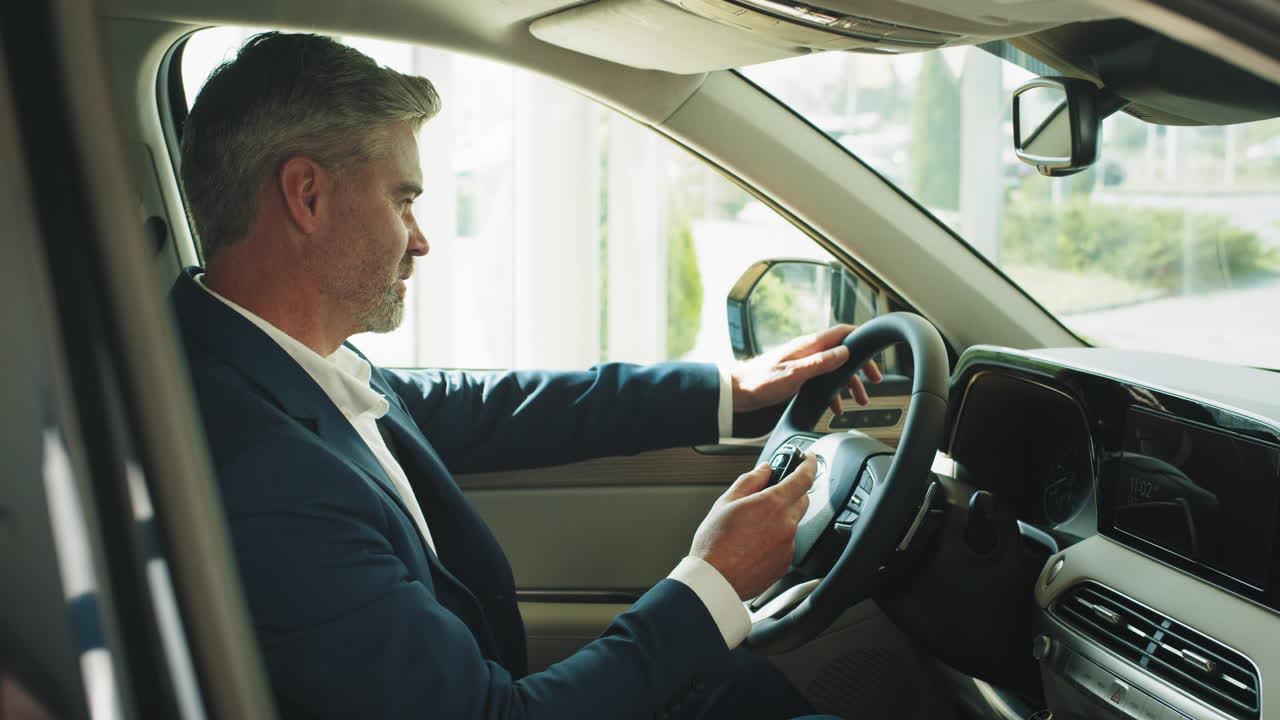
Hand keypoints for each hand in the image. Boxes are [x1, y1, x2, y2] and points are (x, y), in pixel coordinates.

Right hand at [688, 454, 816, 599]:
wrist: (714, 582)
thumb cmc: (715, 544)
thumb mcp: (726, 502)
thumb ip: (750, 481)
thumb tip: (764, 470)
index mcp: (773, 504)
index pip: (804, 477)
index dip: (809, 463)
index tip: (809, 458)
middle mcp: (786, 525)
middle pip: (801, 500)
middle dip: (789, 493)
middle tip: (767, 496)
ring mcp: (788, 546)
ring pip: (792, 523)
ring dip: (780, 519)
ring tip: (751, 528)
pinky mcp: (785, 563)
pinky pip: (786, 544)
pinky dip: (776, 540)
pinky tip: (753, 545)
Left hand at [730, 324, 883, 415]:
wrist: (737, 393)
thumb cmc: (759, 382)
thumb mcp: (794, 374)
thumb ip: (821, 362)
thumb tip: (845, 351)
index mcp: (809, 345)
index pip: (843, 332)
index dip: (862, 339)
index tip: (876, 352)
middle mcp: (809, 351)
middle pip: (843, 353)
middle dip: (860, 368)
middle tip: (874, 382)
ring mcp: (804, 363)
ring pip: (834, 370)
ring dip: (848, 385)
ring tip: (859, 401)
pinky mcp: (798, 376)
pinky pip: (823, 382)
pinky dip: (833, 394)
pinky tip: (835, 407)